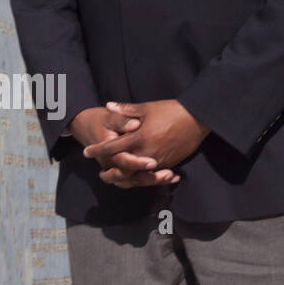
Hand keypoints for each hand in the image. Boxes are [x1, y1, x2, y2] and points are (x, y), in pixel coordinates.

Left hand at [84, 100, 209, 187]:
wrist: (196, 119)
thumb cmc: (170, 110)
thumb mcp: (146, 108)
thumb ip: (125, 110)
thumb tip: (108, 105)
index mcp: (139, 137)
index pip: (113, 147)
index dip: (98, 150)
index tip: (86, 152)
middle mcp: (147, 152)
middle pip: (124, 167)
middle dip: (111, 172)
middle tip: (101, 174)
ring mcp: (159, 160)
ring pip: (139, 174)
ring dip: (127, 177)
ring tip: (117, 179)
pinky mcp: (170, 163)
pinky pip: (153, 174)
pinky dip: (144, 177)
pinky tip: (137, 178)